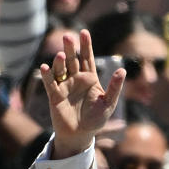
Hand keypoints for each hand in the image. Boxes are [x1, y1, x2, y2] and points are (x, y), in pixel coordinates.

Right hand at [43, 30, 125, 158]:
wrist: (81, 135)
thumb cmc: (96, 119)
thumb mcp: (109, 103)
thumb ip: (115, 87)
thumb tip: (123, 70)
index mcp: (90, 79)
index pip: (87, 59)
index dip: (86, 46)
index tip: (84, 32)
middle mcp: (76, 80)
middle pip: (73, 61)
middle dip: (71, 49)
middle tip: (68, 36)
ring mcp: (65, 86)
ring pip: (61, 70)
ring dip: (60, 62)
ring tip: (61, 55)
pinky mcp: (55, 96)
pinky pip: (50, 83)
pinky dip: (47, 75)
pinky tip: (45, 67)